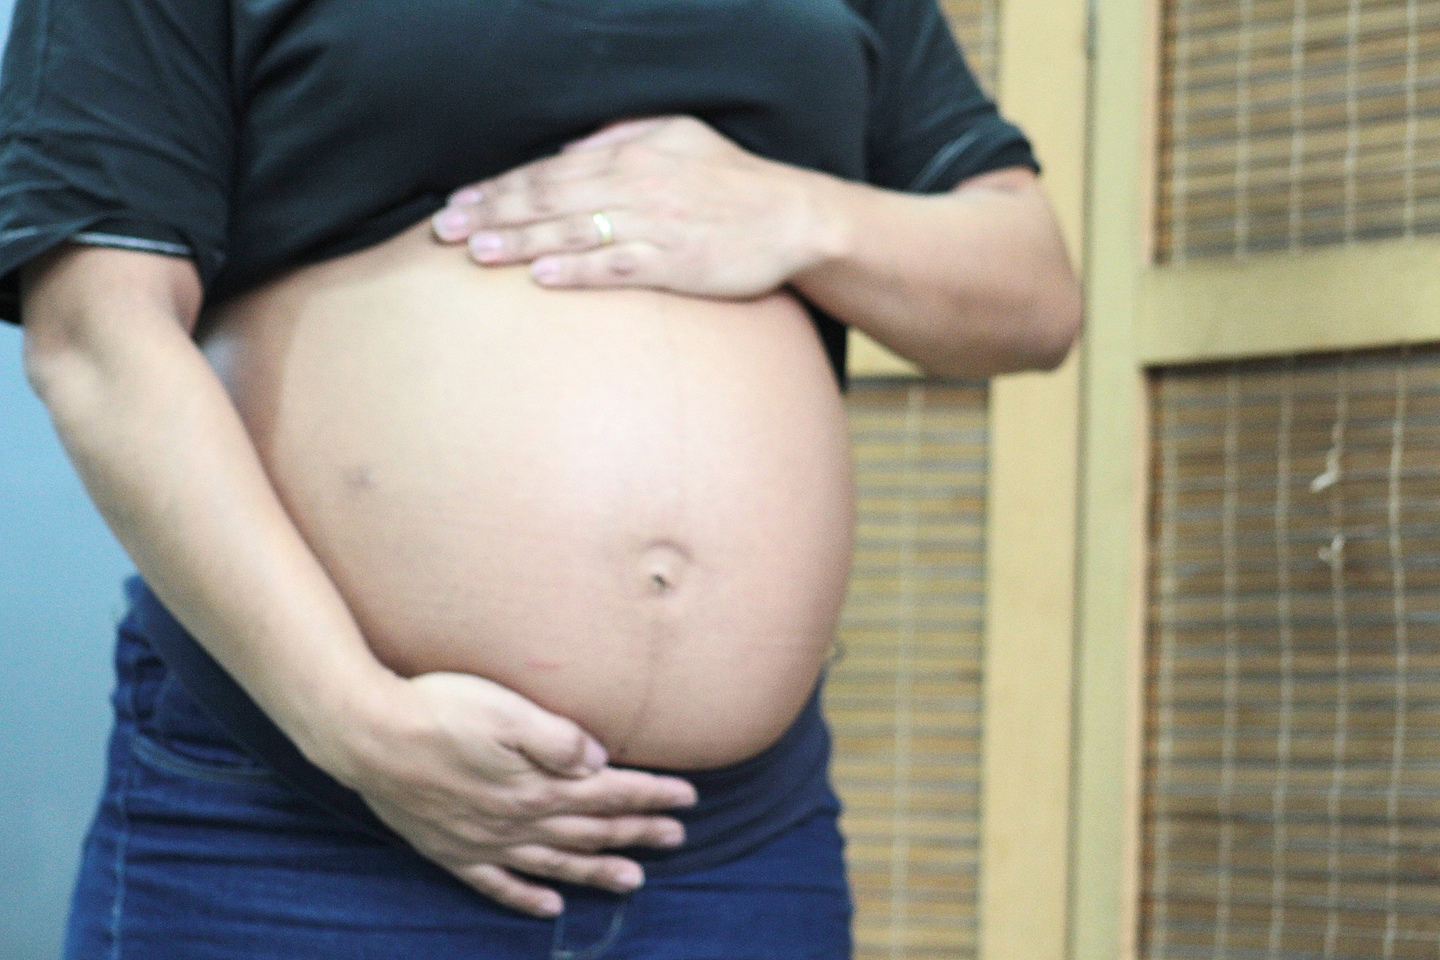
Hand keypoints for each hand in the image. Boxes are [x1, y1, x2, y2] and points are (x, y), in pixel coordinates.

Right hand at [335, 671, 697, 917]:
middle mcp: (517, 821)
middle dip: (638, 831)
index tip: (688, 798)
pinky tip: (549, 907)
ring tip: (635, 880)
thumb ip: (558, 739)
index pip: (609, 792)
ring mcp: (483, 841)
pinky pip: (498, 884)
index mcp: (537, 785)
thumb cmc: (438, 710)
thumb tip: (601, 763)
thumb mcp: (505, 710)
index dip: (651, 794)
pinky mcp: (451, 851)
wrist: (366, 736)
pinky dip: (526, 897)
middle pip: (591, 829)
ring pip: (555, 862)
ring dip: (597, 870)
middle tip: (677, 838)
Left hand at [431, 116, 840, 298]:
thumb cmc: (730, 180)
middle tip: (445, 232)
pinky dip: (577, 271)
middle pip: (549, 201)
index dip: (499, 187)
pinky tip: (540, 276)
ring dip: (519, 242)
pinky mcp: (675, 265)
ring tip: (476, 254)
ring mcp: (655, 227)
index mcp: (631, 154)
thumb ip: (618, 139)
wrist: (792, 217)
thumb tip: (566, 153)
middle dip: (492, 215)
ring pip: (573, 233)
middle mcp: (635, 186)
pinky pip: (616, 268)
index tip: (459, 202)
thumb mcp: (677, 136)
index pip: (549, 172)